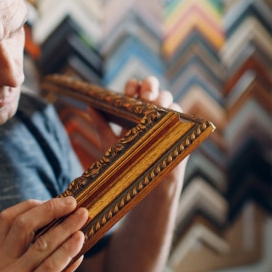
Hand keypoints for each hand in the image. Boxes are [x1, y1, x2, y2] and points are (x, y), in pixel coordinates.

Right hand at [0, 197, 87, 271]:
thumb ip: (34, 254)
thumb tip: (65, 230)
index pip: (8, 219)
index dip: (31, 205)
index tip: (53, 201)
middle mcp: (1, 264)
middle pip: (24, 225)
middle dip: (51, 209)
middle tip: (73, 202)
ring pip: (42, 244)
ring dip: (66, 227)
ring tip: (83, 216)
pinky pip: (51, 266)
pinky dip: (68, 251)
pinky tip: (80, 241)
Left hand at [89, 76, 185, 193]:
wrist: (146, 185)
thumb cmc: (128, 163)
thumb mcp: (111, 144)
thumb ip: (101, 125)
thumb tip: (90, 106)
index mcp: (134, 110)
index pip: (134, 89)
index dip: (133, 86)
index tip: (129, 92)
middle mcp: (150, 111)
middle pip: (153, 87)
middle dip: (150, 85)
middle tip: (145, 97)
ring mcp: (165, 118)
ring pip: (168, 98)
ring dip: (163, 99)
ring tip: (156, 108)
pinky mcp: (179, 130)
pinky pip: (180, 115)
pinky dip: (175, 113)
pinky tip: (167, 118)